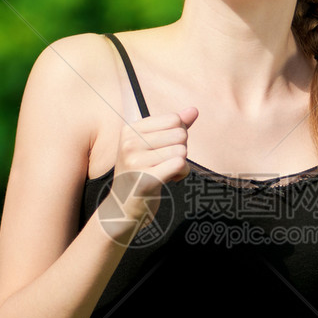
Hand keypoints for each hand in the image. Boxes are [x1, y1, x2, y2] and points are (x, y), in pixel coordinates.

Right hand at [99, 107, 198, 242]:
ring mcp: (135, 161)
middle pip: (180, 134)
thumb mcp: (153, 145)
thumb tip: (194, 110)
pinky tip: (171, 180)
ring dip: (182, 164)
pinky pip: (180, 165)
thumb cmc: (141, 173)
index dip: (178, 135)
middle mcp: (130, 142)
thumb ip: (175, 126)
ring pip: (182, 151)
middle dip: (181, 150)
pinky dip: (182, 174)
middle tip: (165, 163)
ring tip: (166, 172)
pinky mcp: (146, 179)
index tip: (164, 149)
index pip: (173, 119)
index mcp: (130, 129)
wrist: (123, 208)